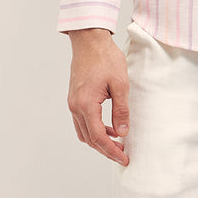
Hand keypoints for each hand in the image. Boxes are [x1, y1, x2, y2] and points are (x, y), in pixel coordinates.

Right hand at [67, 29, 129, 164]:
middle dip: (105, 149)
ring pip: (84, 132)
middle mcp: (75, 106)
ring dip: (99, 139)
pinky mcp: (74, 97)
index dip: (111, 151)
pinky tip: (108, 126)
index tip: (124, 158)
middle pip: (89, 138)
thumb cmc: (106, 58)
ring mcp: (72, 102)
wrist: (90, 40)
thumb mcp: (120, 84)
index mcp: (86, 104)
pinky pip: (82, 121)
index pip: (98, 137)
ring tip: (117, 142)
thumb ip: (121, 110)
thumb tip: (122, 133)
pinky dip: (94, 128)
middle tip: (122, 154)